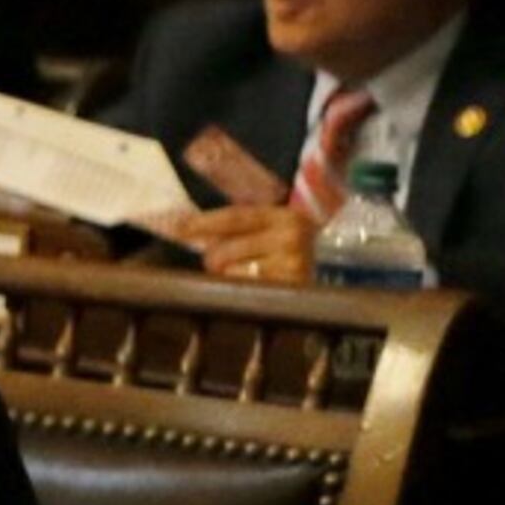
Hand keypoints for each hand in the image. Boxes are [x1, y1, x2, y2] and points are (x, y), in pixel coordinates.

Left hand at [157, 203, 319, 283]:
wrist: (325, 281)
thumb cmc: (283, 250)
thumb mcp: (266, 228)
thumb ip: (234, 225)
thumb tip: (184, 225)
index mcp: (283, 215)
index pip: (233, 217)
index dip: (202, 223)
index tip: (178, 228)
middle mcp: (292, 237)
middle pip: (225, 249)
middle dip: (213, 257)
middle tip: (218, 262)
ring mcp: (294, 265)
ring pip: (230, 272)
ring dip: (228, 275)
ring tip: (245, 273)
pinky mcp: (290, 290)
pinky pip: (244, 289)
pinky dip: (240, 288)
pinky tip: (253, 286)